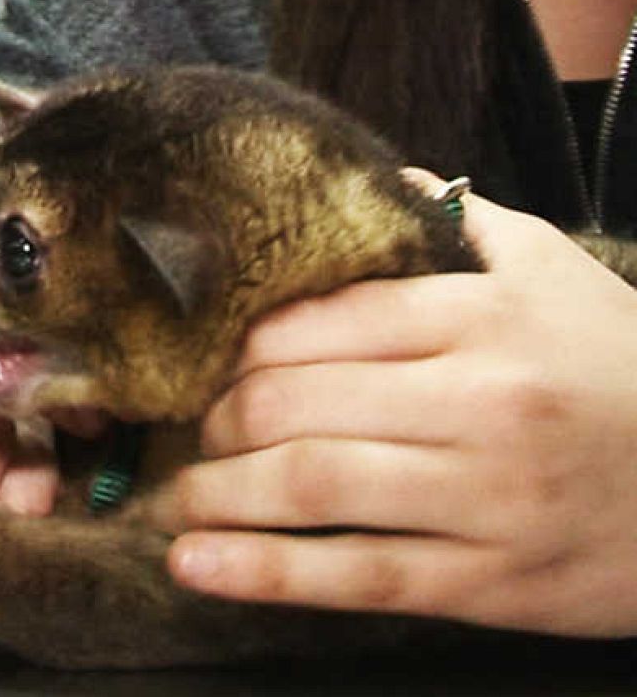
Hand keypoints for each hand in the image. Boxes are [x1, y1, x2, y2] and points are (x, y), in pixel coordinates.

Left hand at [157, 178, 636, 636]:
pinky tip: (194, 565)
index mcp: (485, 317)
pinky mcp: (491, 582)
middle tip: (188, 427)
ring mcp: (485, 497)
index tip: (204, 360)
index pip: (317, 321)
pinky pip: (356, 576)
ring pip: (311, 486)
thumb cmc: (621, 371)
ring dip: (215, 494)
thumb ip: (457, 223)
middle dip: (213, 418)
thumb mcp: (553, 275)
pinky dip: (262, 573)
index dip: (238, 346)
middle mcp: (480, 401)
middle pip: (293, 402)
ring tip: (171, 498)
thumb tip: (371, 181)